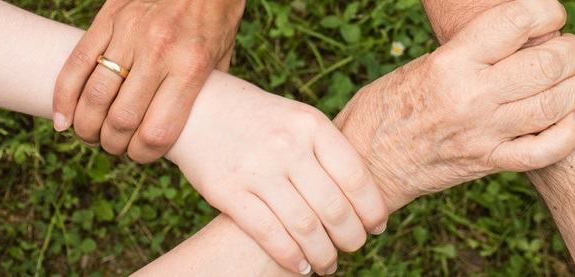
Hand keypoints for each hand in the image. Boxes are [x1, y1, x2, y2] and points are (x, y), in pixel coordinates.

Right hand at [53, 0, 243, 162]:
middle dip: (114, 144)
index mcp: (191, 68)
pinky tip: (63, 119)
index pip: (157, 131)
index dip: (144, 155)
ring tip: (91, 135)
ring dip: (87, 126)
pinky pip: (76, 63)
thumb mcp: (221, 60)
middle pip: (122, 119)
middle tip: (115, 147)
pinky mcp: (108, 19)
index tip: (141, 156)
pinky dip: (63, 96)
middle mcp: (158, 52)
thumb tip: (182, 130)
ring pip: (94, 96)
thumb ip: (201, 94)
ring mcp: (129, 34)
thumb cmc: (216, 19)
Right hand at [165, 73, 388, 274]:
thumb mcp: (298, 120)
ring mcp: (257, 169)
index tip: (377, 226)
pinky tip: (301, 266)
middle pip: (334, 207)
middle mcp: (287, 146)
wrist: (197, 108)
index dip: (372, 209)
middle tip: (354, 247)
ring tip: (329, 264)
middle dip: (351, 237)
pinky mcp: (228, 192)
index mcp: (312, 125)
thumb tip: (365, 197)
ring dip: (323, 254)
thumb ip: (327, 151)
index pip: (356, 178)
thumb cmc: (260, 119)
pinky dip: (290, 257)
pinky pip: (268, 234)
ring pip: (305, 227)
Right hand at [334, 0, 574, 209]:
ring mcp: (483, 133)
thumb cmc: (386, 107)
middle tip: (573, 49)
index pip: (516, 21)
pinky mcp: (488, 163)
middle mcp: (471, 97)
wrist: (366, 164)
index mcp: (450, 63)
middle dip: (573, 50)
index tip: (552, 14)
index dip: (547, 10)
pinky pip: (545, 150)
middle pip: (547, 63)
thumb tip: (516, 36)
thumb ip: (469, 52)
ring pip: (556, 104)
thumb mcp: (422, 65)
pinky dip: (571, 132)